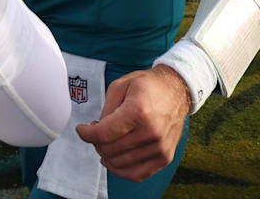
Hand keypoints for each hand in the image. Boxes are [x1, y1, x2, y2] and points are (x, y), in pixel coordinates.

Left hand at [75, 65, 190, 182]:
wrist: (177, 91)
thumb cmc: (148, 86)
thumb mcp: (120, 86)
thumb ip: (106, 110)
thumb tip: (97, 131)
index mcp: (139, 111)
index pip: (103, 134)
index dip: (86, 134)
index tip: (82, 129)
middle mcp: (151, 132)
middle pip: (110, 150)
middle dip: (96, 142)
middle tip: (96, 131)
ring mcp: (160, 147)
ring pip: (120, 163)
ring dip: (106, 155)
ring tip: (107, 141)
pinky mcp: (165, 158)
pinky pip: (137, 174)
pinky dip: (120, 170)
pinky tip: (113, 159)